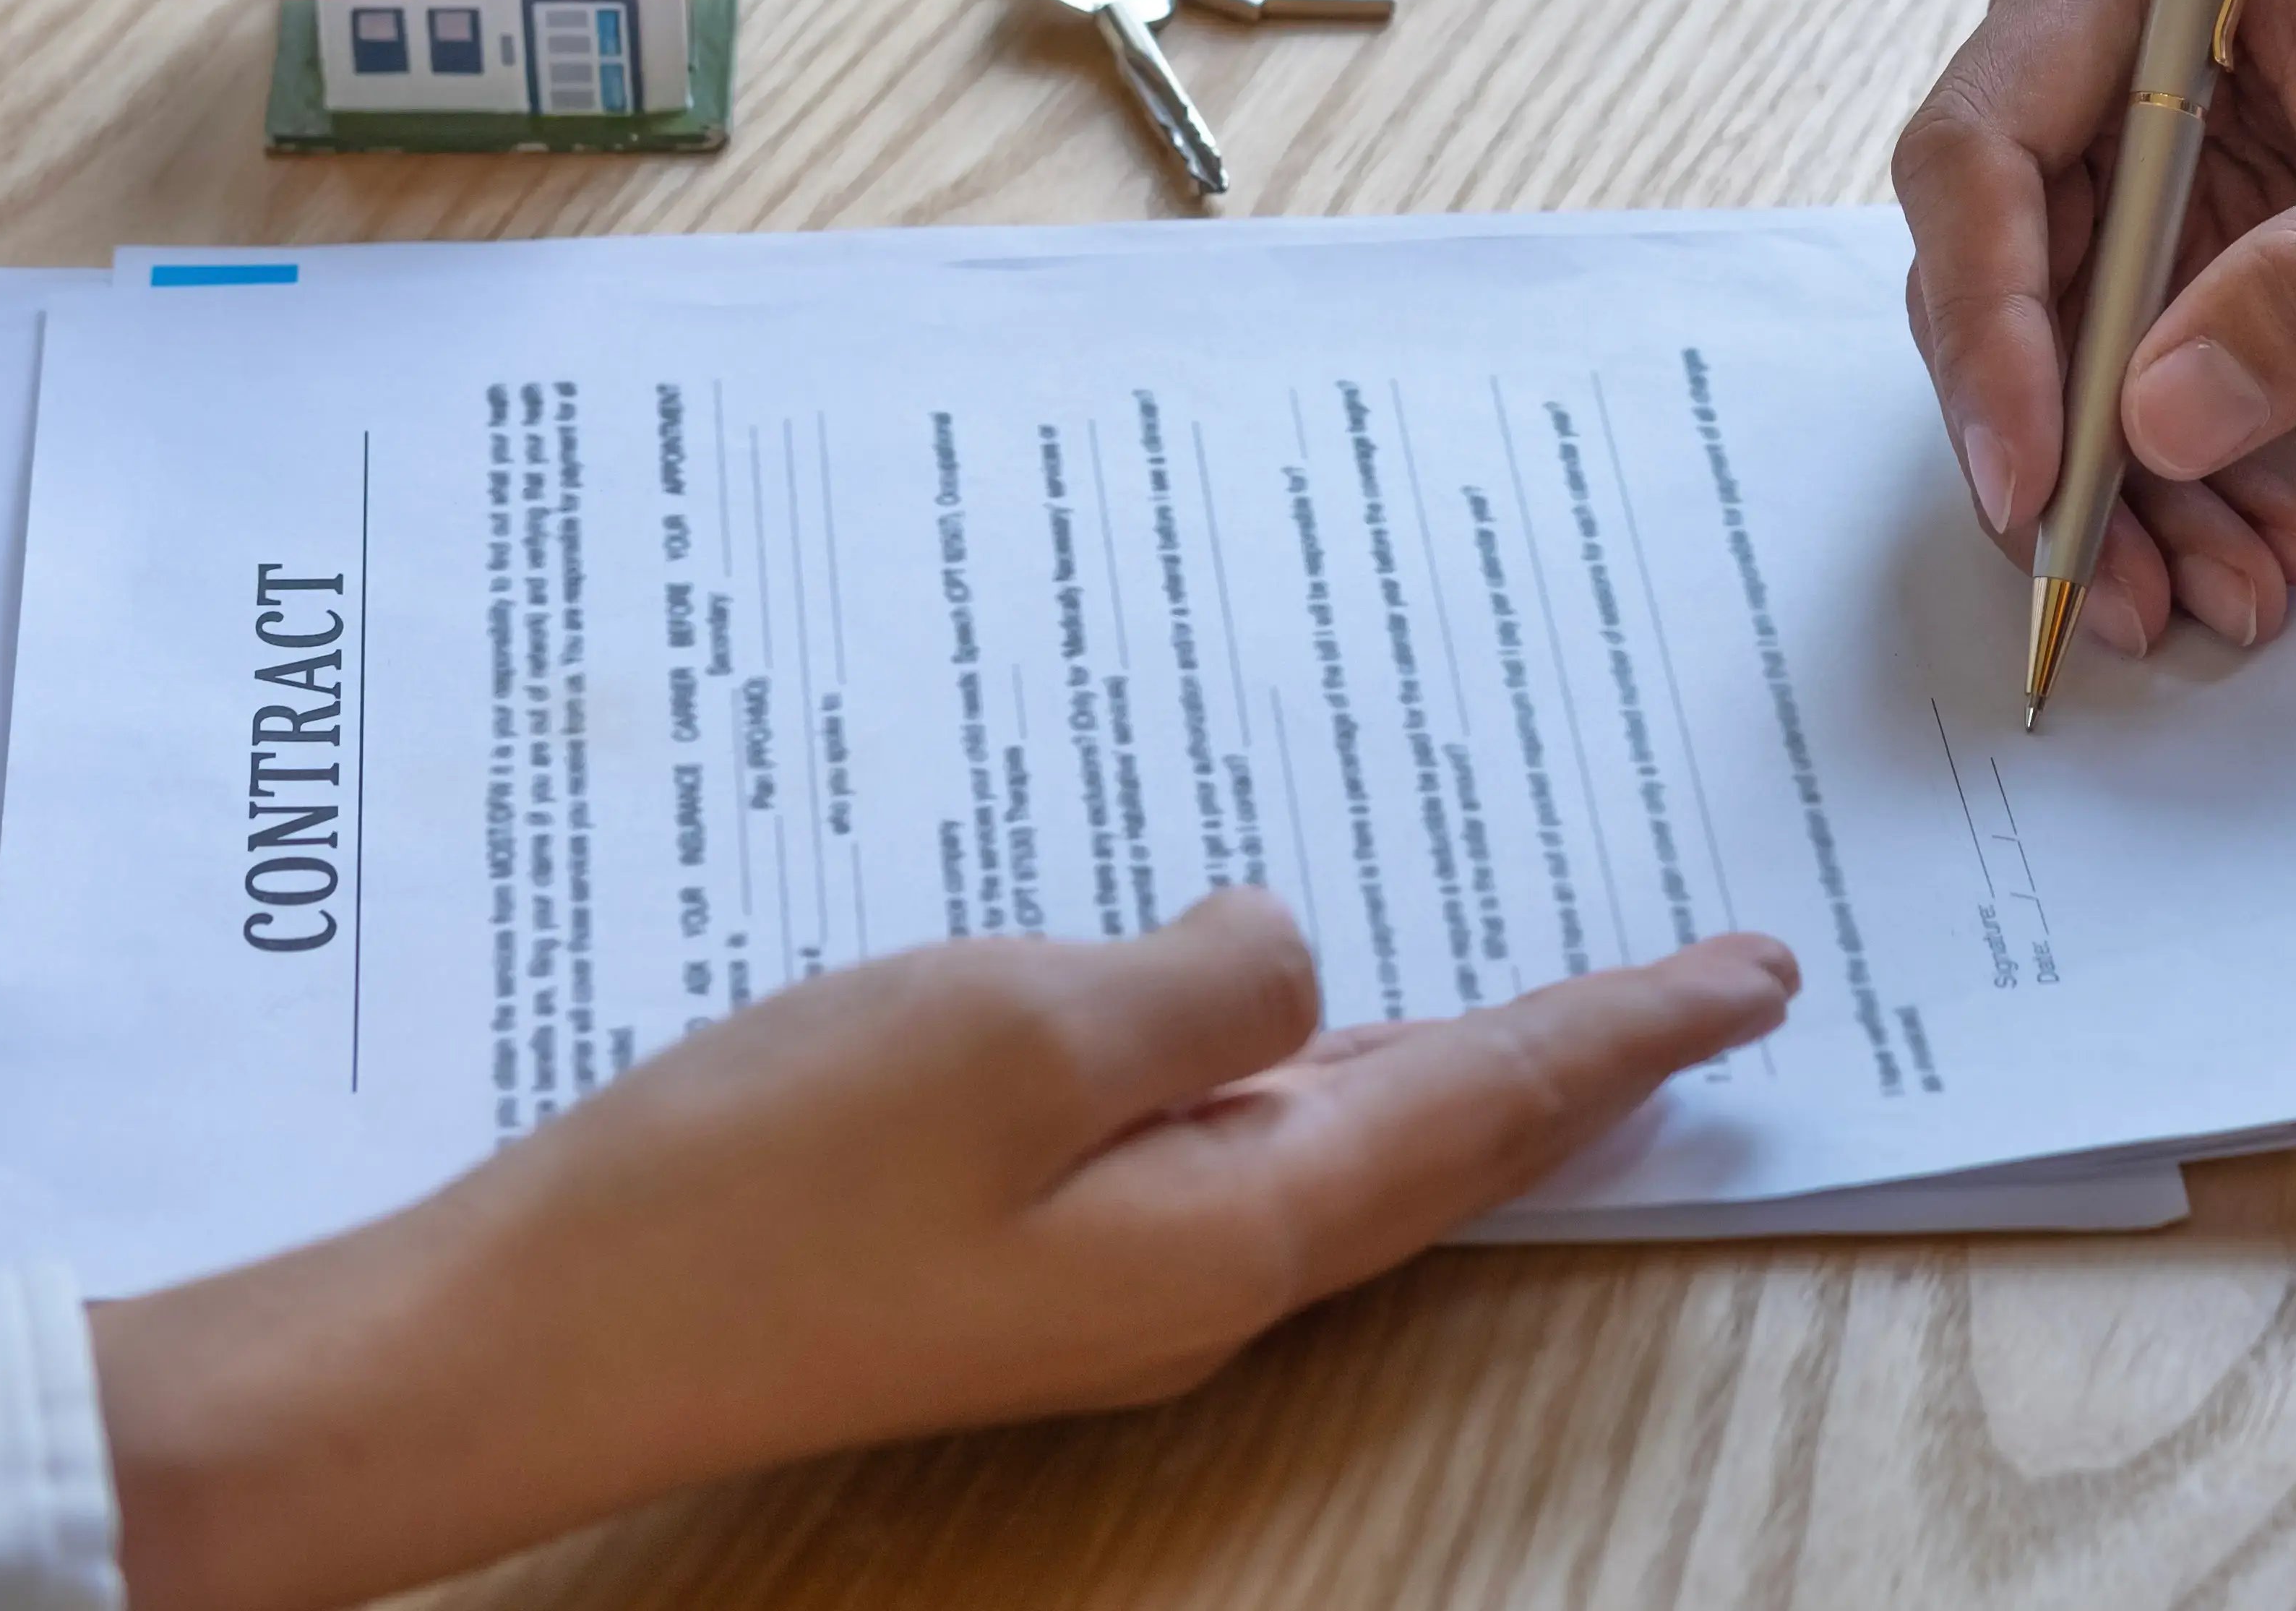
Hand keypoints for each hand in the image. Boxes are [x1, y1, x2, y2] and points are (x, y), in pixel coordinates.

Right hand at [88, 893, 1797, 1610]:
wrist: (536, 1342)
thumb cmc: (762, 1180)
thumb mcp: (1011, 1029)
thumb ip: (1198, 988)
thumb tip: (1289, 955)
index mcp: (1233, 1225)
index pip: (1489, 1108)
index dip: (1628, 1032)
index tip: (1758, 976)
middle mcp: (1199, 1276)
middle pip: (1444, 1150)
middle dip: (1583, 1067)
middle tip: (1703, 993)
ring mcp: (1099, 1278)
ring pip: (1339, 1152)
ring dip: (1459, 1072)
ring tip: (1559, 1008)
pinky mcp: (1004, 1254)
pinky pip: (1213, 1148)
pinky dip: (1301, 1075)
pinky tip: (1293, 1028)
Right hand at [1894, 0, 2295, 652]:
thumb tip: (2161, 421)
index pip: (1976, 156)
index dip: (1984, 327)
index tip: (2034, 480)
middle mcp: (2097, 52)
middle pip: (2002, 276)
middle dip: (2063, 450)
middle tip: (2126, 593)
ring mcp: (2139, 151)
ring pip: (2070, 353)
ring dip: (2134, 495)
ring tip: (2230, 599)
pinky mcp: (2188, 233)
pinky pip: (2152, 377)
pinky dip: (2199, 475)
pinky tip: (2267, 548)